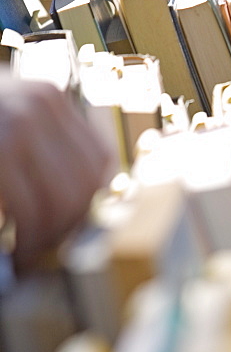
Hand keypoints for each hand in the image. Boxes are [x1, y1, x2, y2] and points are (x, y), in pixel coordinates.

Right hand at [0, 74, 110, 269]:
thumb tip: (79, 199)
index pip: (99, 160)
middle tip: (44, 247)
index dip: (91, 201)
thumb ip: (36, 147)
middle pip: (86, 185)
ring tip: (25, 253)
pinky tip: (14, 252)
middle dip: (69, 226)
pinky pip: (28, 210)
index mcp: (45, 98)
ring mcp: (14, 126)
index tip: (72, 225)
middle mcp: (37, 106)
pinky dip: (25, 240)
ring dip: (47, 238)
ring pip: (62, 203)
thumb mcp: (1, 118)